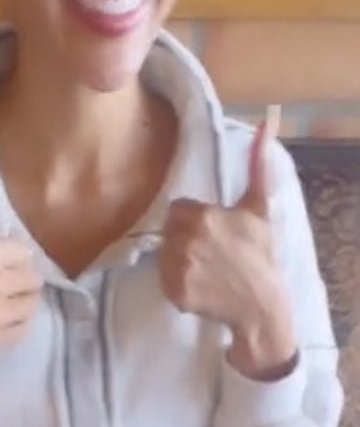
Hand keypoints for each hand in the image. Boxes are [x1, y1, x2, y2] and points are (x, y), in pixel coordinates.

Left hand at [159, 116, 294, 377]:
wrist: (261, 303)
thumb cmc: (260, 253)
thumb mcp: (258, 208)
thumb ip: (257, 165)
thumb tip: (265, 123)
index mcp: (202, 216)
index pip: (177, 209)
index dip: (193, 219)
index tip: (212, 230)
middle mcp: (185, 240)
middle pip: (167, 230)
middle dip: (184, 236)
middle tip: (210, 250)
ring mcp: (177, 266)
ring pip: (162, 252)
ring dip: (178, 258)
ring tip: (206, 266)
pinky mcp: (173, 290)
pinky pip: (162, 277)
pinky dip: (176, 281)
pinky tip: (199, 282)